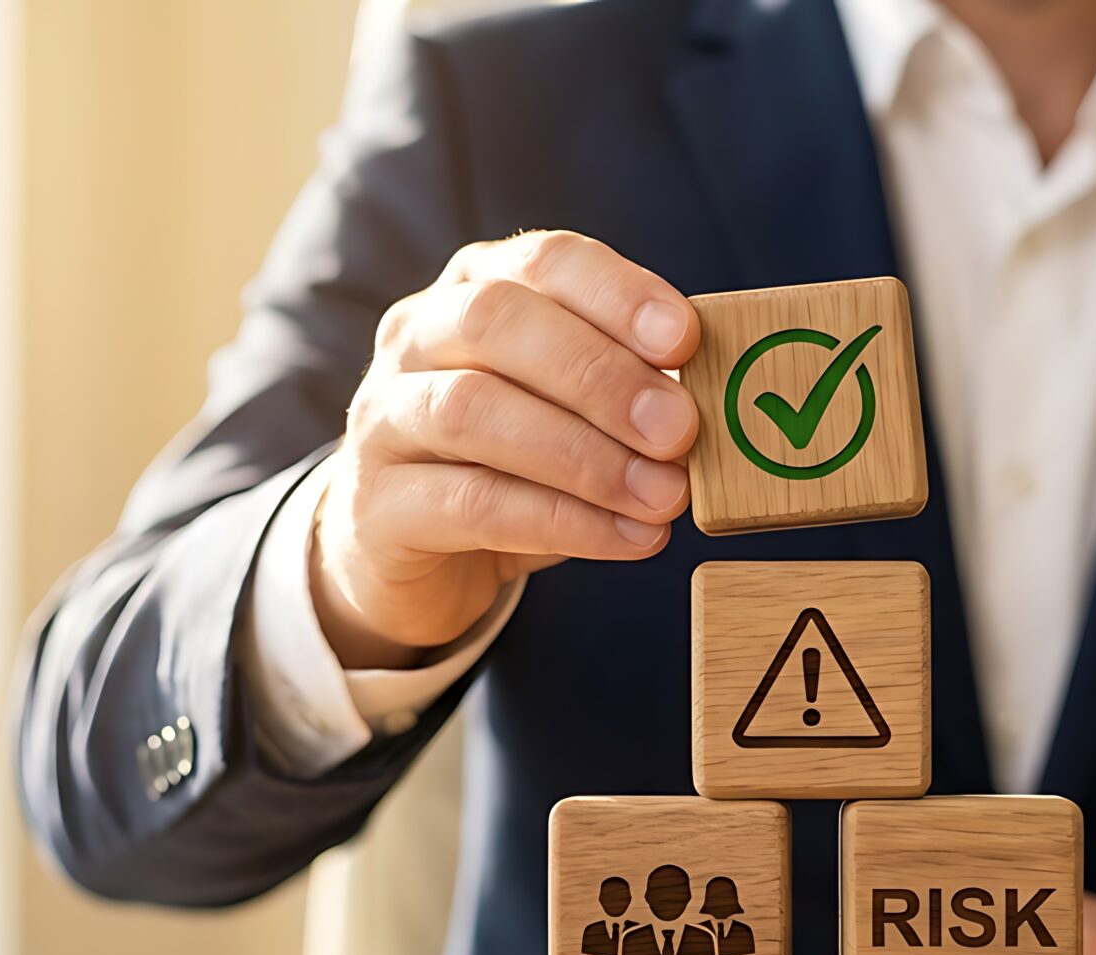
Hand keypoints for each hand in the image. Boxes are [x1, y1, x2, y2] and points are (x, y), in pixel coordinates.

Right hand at [313, 231, 700, 665]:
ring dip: (584, 457)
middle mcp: (417, 337)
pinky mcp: (378, 503)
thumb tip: (717, 399)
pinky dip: (562, 521)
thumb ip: (631, 390)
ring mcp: (384, 417)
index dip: (617, 293)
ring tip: (664, 496)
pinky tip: (628, 539)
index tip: (685, 337)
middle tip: (680, 430)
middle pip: (496, 323)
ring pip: (472, 412)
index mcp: (474, 290)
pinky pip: (471, 503)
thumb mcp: (573, 411)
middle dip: (600, 375)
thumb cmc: (514, 464)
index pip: (543, 261)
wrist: (412, 552)